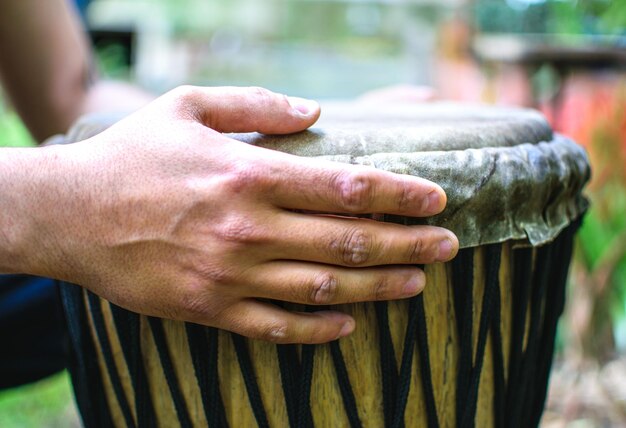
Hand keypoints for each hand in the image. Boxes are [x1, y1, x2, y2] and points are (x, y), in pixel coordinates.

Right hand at [10, 86, 457, 343]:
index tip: (437, 200)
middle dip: (408, 243)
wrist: (68, 214)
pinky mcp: (209, 309)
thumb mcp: (188, 106)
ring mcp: (230, 275)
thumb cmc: (132, 156)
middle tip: (449, 246)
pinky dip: (319, 329)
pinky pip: (276, 328)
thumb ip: (256, 104)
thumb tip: (315, 110)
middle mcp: (247, 228)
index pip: (347, 187)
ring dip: (378, 287)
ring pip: (324, 288)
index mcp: (248, 173)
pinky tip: (350, 324)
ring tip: (417, 283)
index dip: (400, 194)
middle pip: (349, 240)